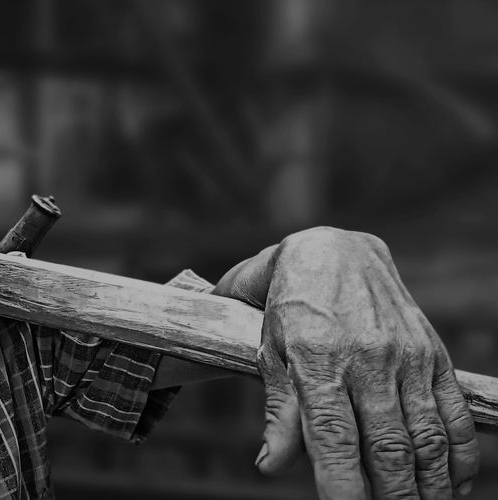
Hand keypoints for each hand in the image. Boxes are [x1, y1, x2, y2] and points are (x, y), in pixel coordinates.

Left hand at [214, 227, 477, 498]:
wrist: (334, 251)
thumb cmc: (290, 306)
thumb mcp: (269, 351)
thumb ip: (279, 411)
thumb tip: (270, 465)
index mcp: (317, 359)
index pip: (333, 436)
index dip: (341, 484)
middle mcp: (367, 359)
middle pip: (387, 446)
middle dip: (391, 496)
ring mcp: (406, 357)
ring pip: (426, 437)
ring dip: (428, 486)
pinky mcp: (432, 354)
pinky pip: (453, 412)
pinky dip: (458, 456)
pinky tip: (452, 486)